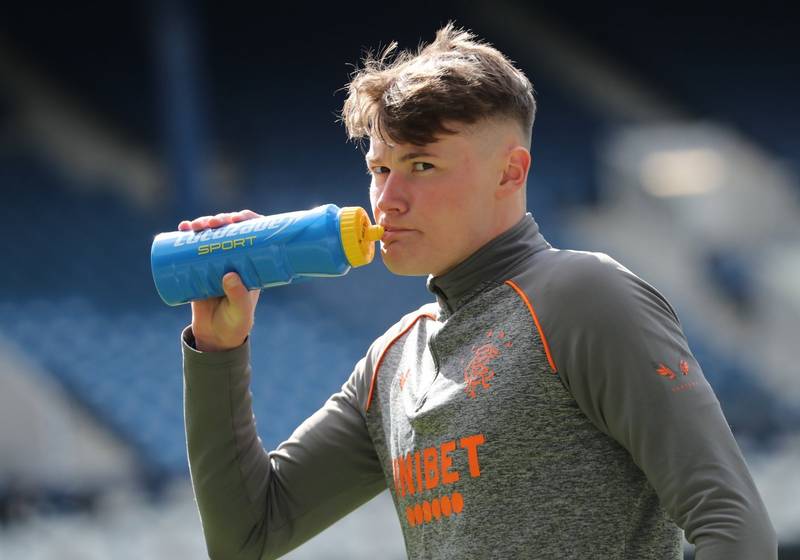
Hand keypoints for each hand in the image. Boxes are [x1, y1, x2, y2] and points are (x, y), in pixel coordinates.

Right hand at [178, 210, 262, 351]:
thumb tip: (229, 275)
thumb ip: (238, 295)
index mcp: (252, 262)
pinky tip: (182, 228)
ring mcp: (215, 260)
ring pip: (211, 234)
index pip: (254, 234)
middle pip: (230, 229)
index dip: (248, 220)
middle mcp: (235, 257)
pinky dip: (186, 235)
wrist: (215, 335)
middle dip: (221, 219)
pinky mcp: (197, 267)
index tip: (240, 217)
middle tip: (214, 222)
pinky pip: (192, 247)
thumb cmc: (236, 322)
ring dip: (203, 222)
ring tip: (196, 225)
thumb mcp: (241, 310)